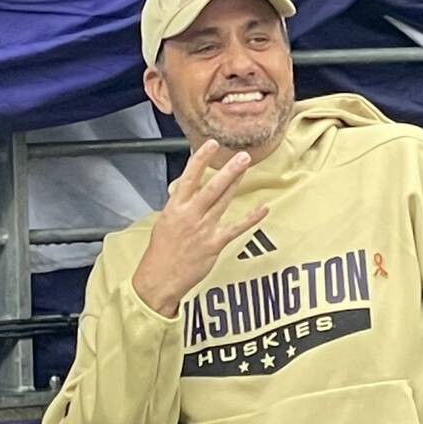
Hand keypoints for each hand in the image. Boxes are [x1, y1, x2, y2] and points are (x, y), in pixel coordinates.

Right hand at [130, 141, 268, 317]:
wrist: (160, 278)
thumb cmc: (161, 251)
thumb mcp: (165, 221)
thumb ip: (180, 205)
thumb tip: (190, 191)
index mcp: (175, 207)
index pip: (189, 178)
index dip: (200, 160)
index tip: (210, 144)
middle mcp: (190, 215)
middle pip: (211, 187)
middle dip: (227, 170)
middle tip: (241, 155)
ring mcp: (203, 229)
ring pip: (223, 201)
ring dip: (236, 183)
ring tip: (246, 166)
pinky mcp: (214, 244)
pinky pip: (236, 228)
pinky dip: (250, 218)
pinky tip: (262, 209)